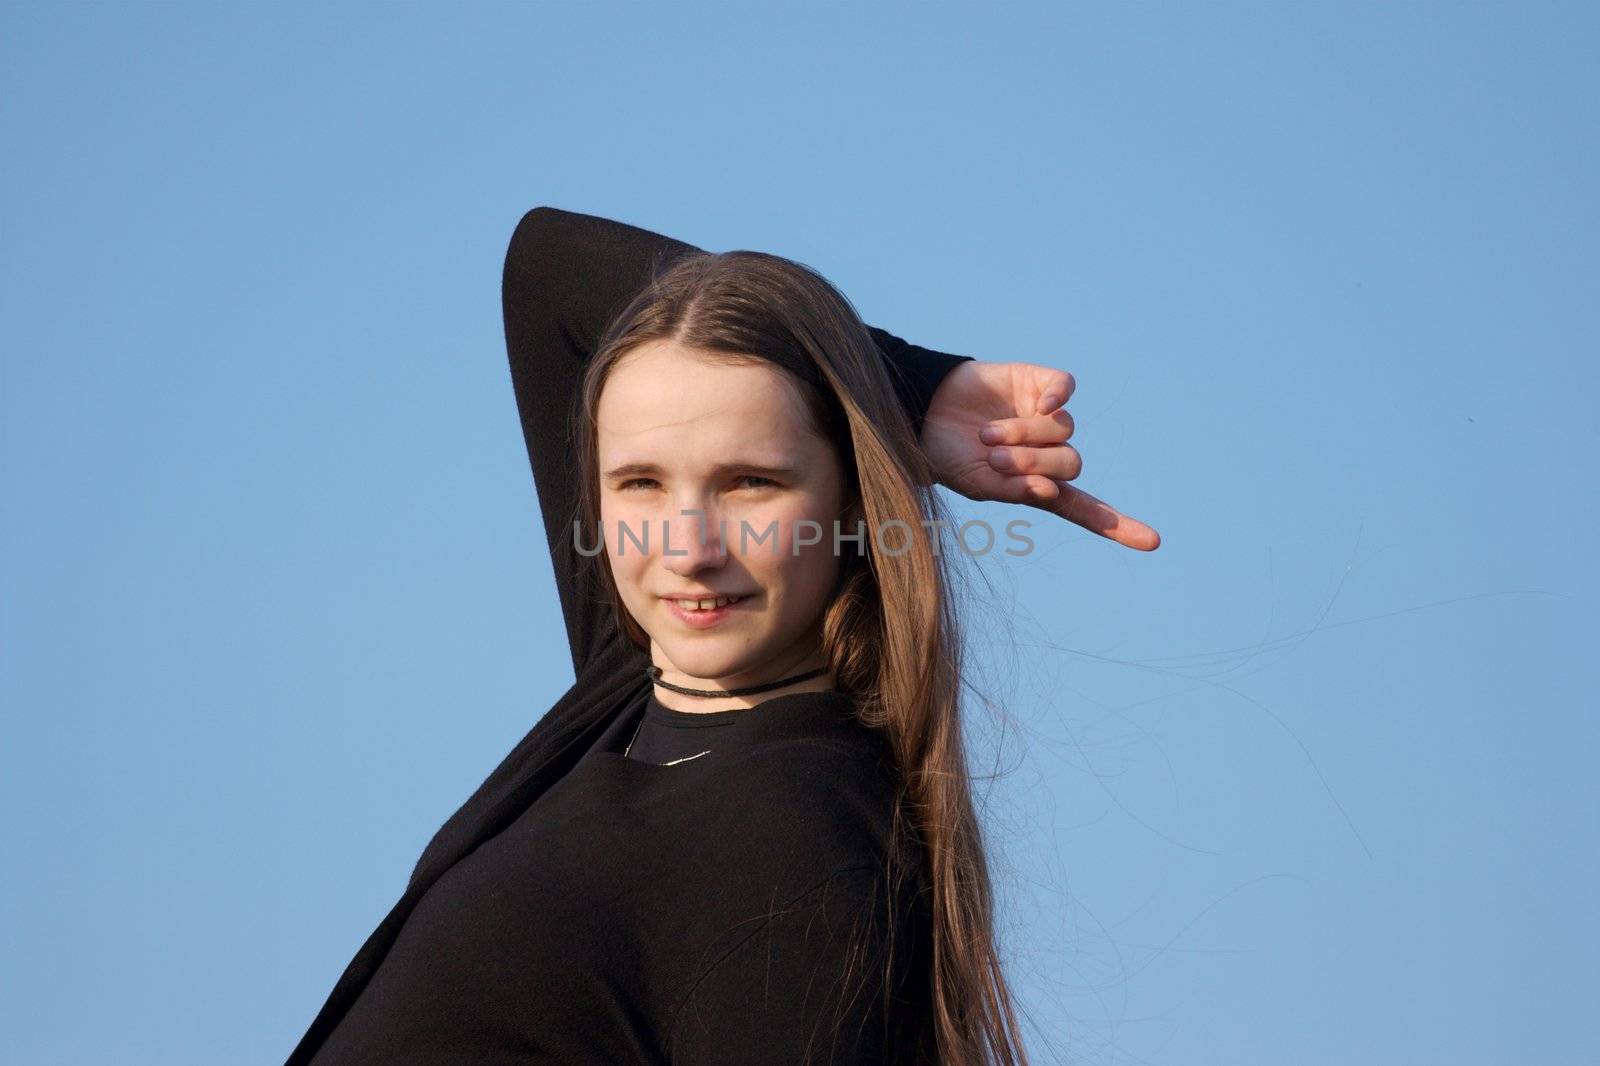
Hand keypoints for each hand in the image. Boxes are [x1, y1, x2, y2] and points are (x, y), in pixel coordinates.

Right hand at [920, 361, 1160, 550]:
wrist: (923, 412)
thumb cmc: (948, 455)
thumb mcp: (973, 483)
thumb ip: (1010, 491)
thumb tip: (1051, 492)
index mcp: (1038, 486)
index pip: (1086, 509)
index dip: (1118, 525)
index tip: (1153, 542)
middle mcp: (1049, 453)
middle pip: (1071, 464)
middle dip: (1035, 463)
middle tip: (996, 458)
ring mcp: (1046, 417)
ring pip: (1063, 429)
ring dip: (1026, 435)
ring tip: (988, 435)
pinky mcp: (1039, 384)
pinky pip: (1066, 388)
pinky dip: (1060, 396)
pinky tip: (1045, 402)